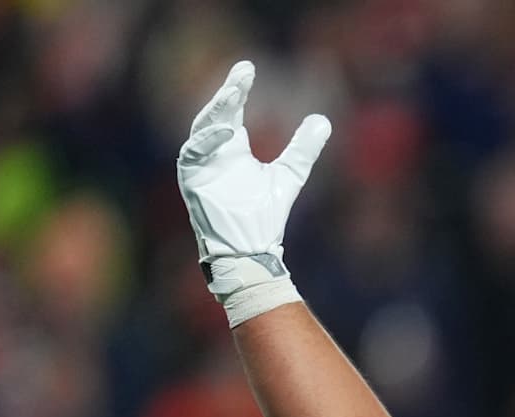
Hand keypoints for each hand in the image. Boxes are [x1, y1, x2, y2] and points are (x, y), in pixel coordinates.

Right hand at [176, 60, 330, 322]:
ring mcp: (200, 165)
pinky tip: (226, 130)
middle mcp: (213, 152)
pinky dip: (207, 141)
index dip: (238, 88)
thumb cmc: (264, 216)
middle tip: (242, 73)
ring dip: (217, 111)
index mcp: (232, 148)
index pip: (232, 110)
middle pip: (217, 113)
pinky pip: (192, 154)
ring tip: (234, 94)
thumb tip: (323, 119)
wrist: (251, 249)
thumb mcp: (289, 175)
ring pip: (202, 129)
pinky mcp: (191, 180)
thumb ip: (303, 149)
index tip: (248, 68)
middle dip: (228, 93)